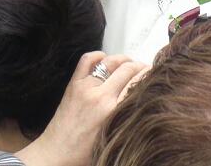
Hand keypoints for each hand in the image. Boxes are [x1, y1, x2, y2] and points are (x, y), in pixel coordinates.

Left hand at [15, 52, 147, 165]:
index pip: (136, 82)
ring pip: (109, 61)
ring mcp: (85, 86)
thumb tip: (140, 97)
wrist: (56, 155)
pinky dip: (97, 55)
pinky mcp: (74, 84)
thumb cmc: (84, 154)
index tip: (155, 73)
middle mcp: (100, 95)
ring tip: (129, 63)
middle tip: (145, 68)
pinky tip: (104, 57)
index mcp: (112, 111)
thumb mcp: (114, 136)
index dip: (148, 74)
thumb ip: (127, 114)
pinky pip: (86, 61)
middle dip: (139, 66)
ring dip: (122, 59)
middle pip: (126, 69)